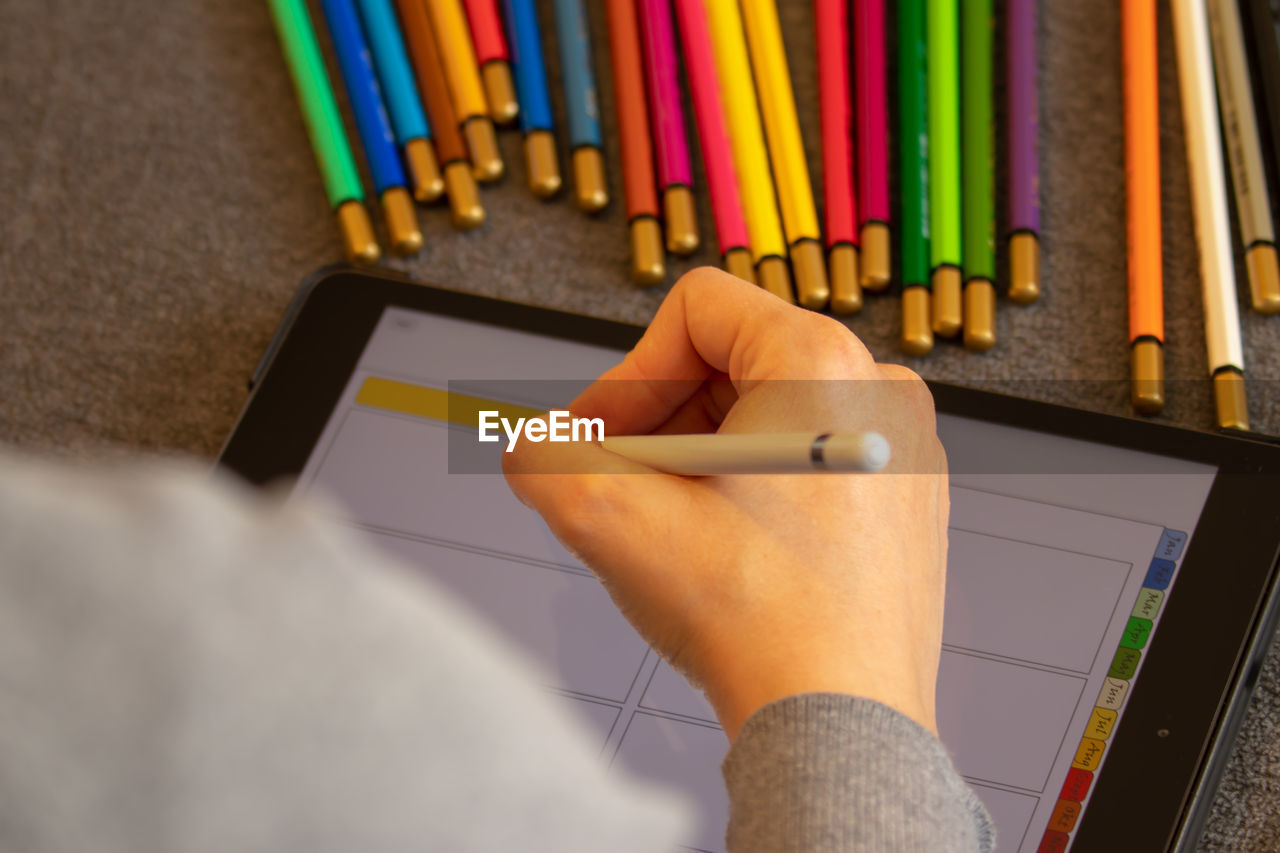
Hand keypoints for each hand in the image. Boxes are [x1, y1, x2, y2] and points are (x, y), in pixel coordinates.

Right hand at [503, 269, 947, 740]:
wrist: (840, 724)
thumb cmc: (758, 620)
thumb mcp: (612, 518)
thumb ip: (545, 458)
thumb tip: (531, 448)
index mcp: (824, 361)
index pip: (696, 310)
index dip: (627, 373)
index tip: (601, 439)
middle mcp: (878, 392)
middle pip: (731, 364)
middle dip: (660, 422)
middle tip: (622, 487)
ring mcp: (900, 451)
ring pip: (768, 417)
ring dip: (701, 461)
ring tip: (672, 527)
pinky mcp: (904, 503)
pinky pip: (809, 461)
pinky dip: (753, 489)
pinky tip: (726, 550)